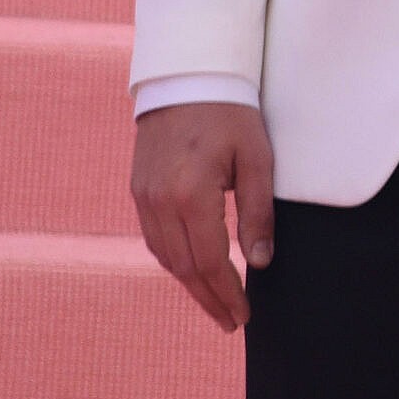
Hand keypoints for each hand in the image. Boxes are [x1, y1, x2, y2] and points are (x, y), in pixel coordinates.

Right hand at [130, 101, 275, 332]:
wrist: (187, 76)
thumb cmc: (231, 113)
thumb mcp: (258, 159)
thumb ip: (258, 213)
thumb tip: (260, 263)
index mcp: (191, 194)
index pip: (211, 261)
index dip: (227, 293)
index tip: (244, 316)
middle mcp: (160, 201)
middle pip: (184, 267)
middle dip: (209, 298)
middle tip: (231, 322)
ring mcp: (143, 196)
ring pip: (165, 256)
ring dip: (189, 284)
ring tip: (215, 303)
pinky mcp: (138, 189)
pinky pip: (153, 238)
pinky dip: (173, 260)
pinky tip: (192, 269)